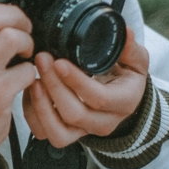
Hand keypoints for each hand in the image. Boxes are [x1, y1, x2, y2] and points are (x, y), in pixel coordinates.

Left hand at [23, 27, 149, 146]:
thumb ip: (130, 48)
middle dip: (54, 86)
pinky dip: (32, 113)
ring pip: (57, 131)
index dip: (77, 82)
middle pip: (74, 114)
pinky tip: (32, 90)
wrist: (120, 99)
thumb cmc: (125, 78)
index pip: (99, 99)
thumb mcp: (136, 61)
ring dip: (40, 104)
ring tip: (33, 78)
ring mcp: (83, 132)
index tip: (59, 62)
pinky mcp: (66, 135)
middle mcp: (104, 123)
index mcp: (123, 103)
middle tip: (42, 59)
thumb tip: (126, 32)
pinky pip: (43, 133)